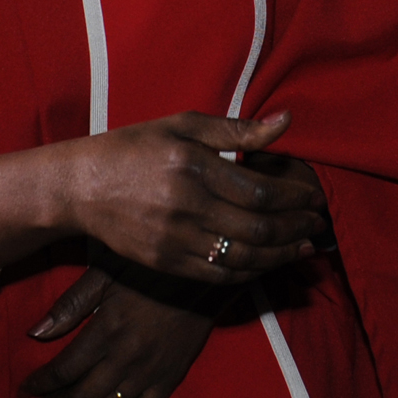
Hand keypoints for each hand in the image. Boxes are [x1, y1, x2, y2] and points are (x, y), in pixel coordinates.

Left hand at [18, 267, 215, 397]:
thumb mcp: (105, 274)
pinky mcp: (170, 381)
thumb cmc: (149, 270)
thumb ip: (70, 304)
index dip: (39, 384)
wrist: (203, 277)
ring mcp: (149, 374)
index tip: (23, 390)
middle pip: (80, 396)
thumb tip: (35, 333)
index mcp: (106, 331)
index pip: (63, 370)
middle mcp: (125, 358)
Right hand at [64, 111, 325, 284]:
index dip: (294, 198)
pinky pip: (219, 275)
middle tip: (318, 222)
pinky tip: (269, 262)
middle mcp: (184, 205)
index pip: (260, 190)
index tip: (314, 196)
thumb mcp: (182, 125)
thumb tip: (287, 122)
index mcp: (192, 165)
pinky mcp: (165, 263)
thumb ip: (237, 129)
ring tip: (304, 246)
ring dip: (281, 254)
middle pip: (257, 227)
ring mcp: (173, 239)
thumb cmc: (135, 148)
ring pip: (243, 257)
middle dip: (296, 227)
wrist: (80, 187)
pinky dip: (251, 271)